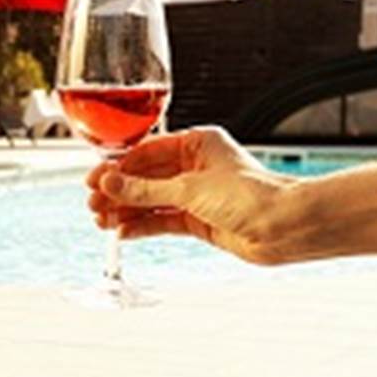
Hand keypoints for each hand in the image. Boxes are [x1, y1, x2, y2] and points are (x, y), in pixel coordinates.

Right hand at [86, 126, 301, 263]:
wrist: (283, 228)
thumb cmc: (252, 197)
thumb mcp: (188, 189)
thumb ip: (144, 191)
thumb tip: (109, 185)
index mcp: (198, 143)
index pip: (146, 152)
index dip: (118, 168)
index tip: (95, 180)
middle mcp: (196, 166)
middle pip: (145, 178)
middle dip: (119, 192)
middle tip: (93, 203)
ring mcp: (197, 194)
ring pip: (151, 201)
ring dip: (126, 211)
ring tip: (101, 221)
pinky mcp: (199, 219)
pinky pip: (163, 220)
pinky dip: (143, 226)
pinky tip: (123, 232)